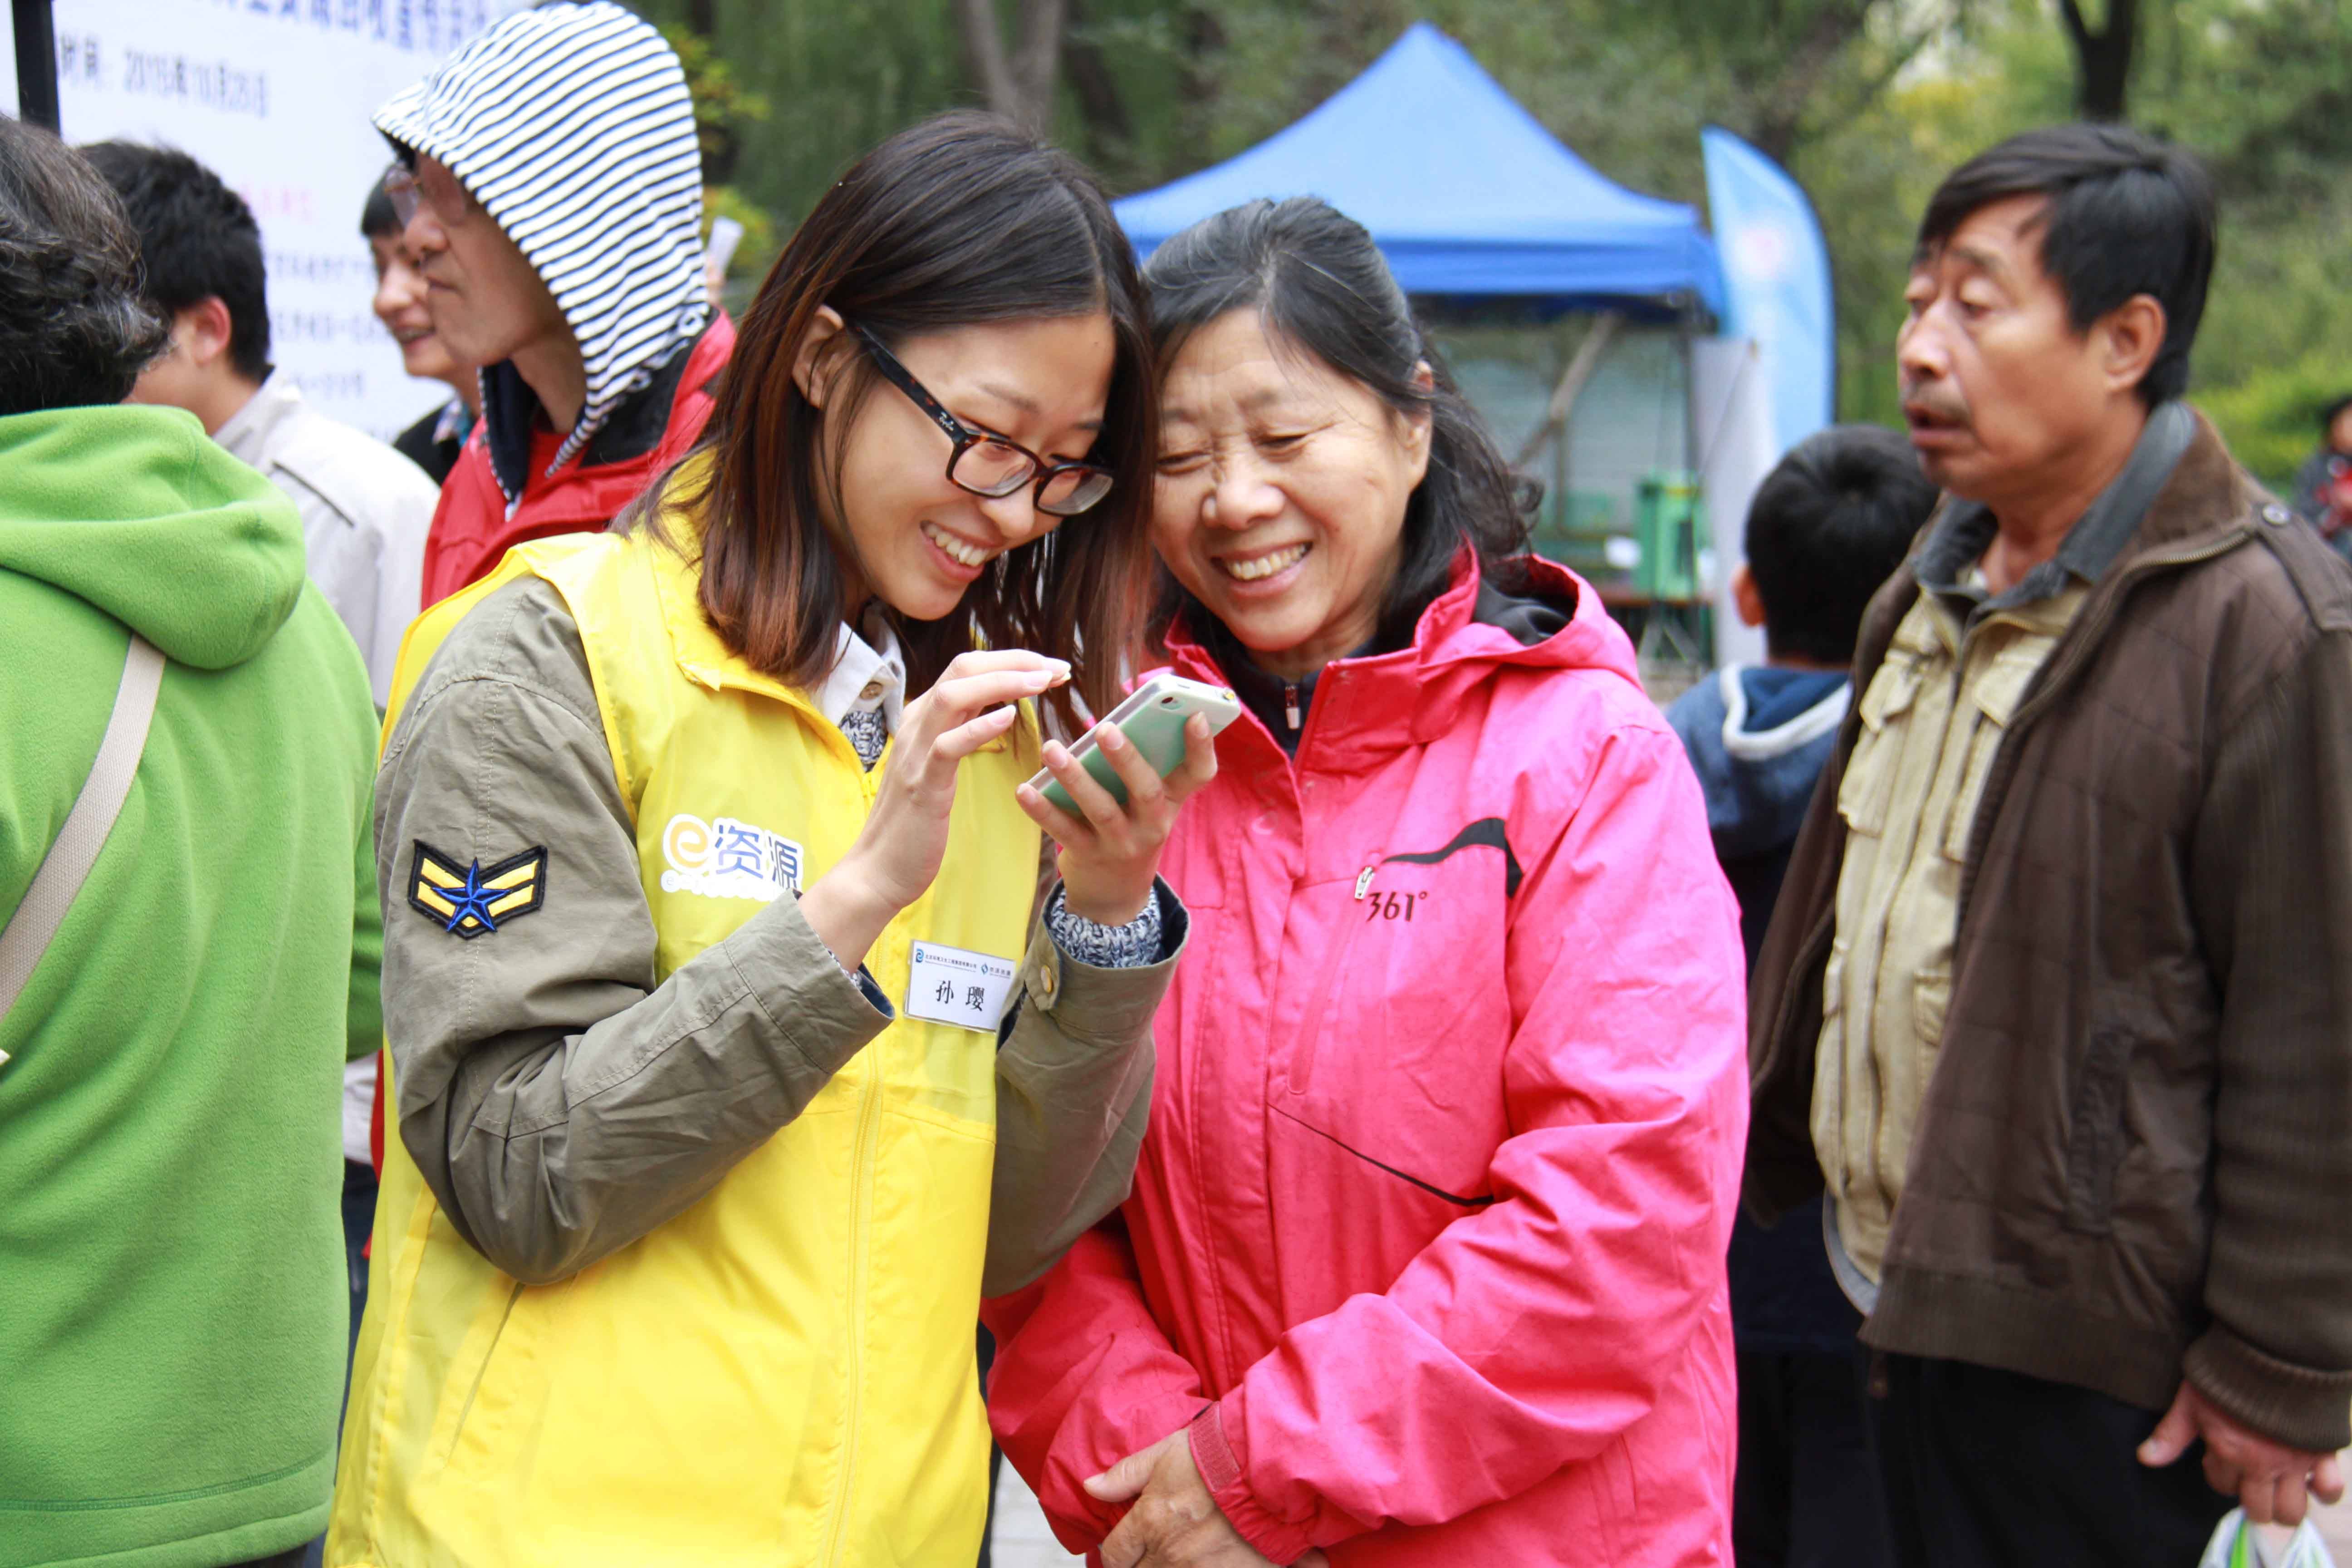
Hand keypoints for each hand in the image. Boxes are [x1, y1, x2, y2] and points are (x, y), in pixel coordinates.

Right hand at [800, 649, 1068, 969]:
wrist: (880, 869)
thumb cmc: (916, 821)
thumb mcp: (939, 764)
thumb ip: (960, 731)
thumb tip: (996, 708)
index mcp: (924, 718)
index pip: (967, 669)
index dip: (1011, 661)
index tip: (1050, 668)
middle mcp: (916, 725)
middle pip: (962, 669)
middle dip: (1015, 661)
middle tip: (1058, 668)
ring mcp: (916, 752)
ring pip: (953, 696)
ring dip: (1003, 682)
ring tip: (1042, 682)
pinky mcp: (923, 784)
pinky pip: (948, 745)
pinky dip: (979, 727)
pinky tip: (1009, 717)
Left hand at [1016, 712, 1217, 926]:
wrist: (1114, 895)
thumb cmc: (1129, 827)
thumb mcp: (1147, 805)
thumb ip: (1138, 767)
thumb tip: (1109, 722)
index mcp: (1172, 802)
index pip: (1198, 775)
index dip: (1201, 746)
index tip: (1196, 715)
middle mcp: (1153, 825)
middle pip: (1147, 790)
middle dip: (1127, 758)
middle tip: (1106, 728)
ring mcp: (1122, 844)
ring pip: (1101, 809)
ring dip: (1076, 777)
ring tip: (1052, 749)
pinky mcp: (1089, 856)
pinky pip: (1065, 831)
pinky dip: (1043, 809)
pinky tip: (1025, 790)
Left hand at [1084, 1431, 1326, 1567]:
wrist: (1267, 1468)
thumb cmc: (1217, 1455)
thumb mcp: (1164, 1454)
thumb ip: (1125, 1474)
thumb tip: (1090, 1486)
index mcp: (1150, 1520)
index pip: (1115, 1554)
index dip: (1112, 1556)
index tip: (1118, 1552)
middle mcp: (1169, 1551)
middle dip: (1135, 1567)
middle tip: (1141, 1557)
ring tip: (1170, 1558)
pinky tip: (1199, 1561)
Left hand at [2138, 1379, 2346, 1524]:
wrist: (2271, 1350)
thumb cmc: (2226, 1372)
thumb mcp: (2190, 1400)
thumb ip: (2171, 1434)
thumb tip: (2145, 1459)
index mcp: (2229, 1452)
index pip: (2221, 1485)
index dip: (2218, 1472)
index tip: (2221, 1456)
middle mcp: (2263, 1464)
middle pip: (2259, 1509)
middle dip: (2251, 1501)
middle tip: (2250, 1481)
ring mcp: (2295, 1461)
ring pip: (2291, 1511)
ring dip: (2283, 1507)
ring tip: (2277, 1490)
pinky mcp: (2322, 1453)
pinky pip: (2330, 1490)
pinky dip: (2323, 1491)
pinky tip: (2311, 1481)